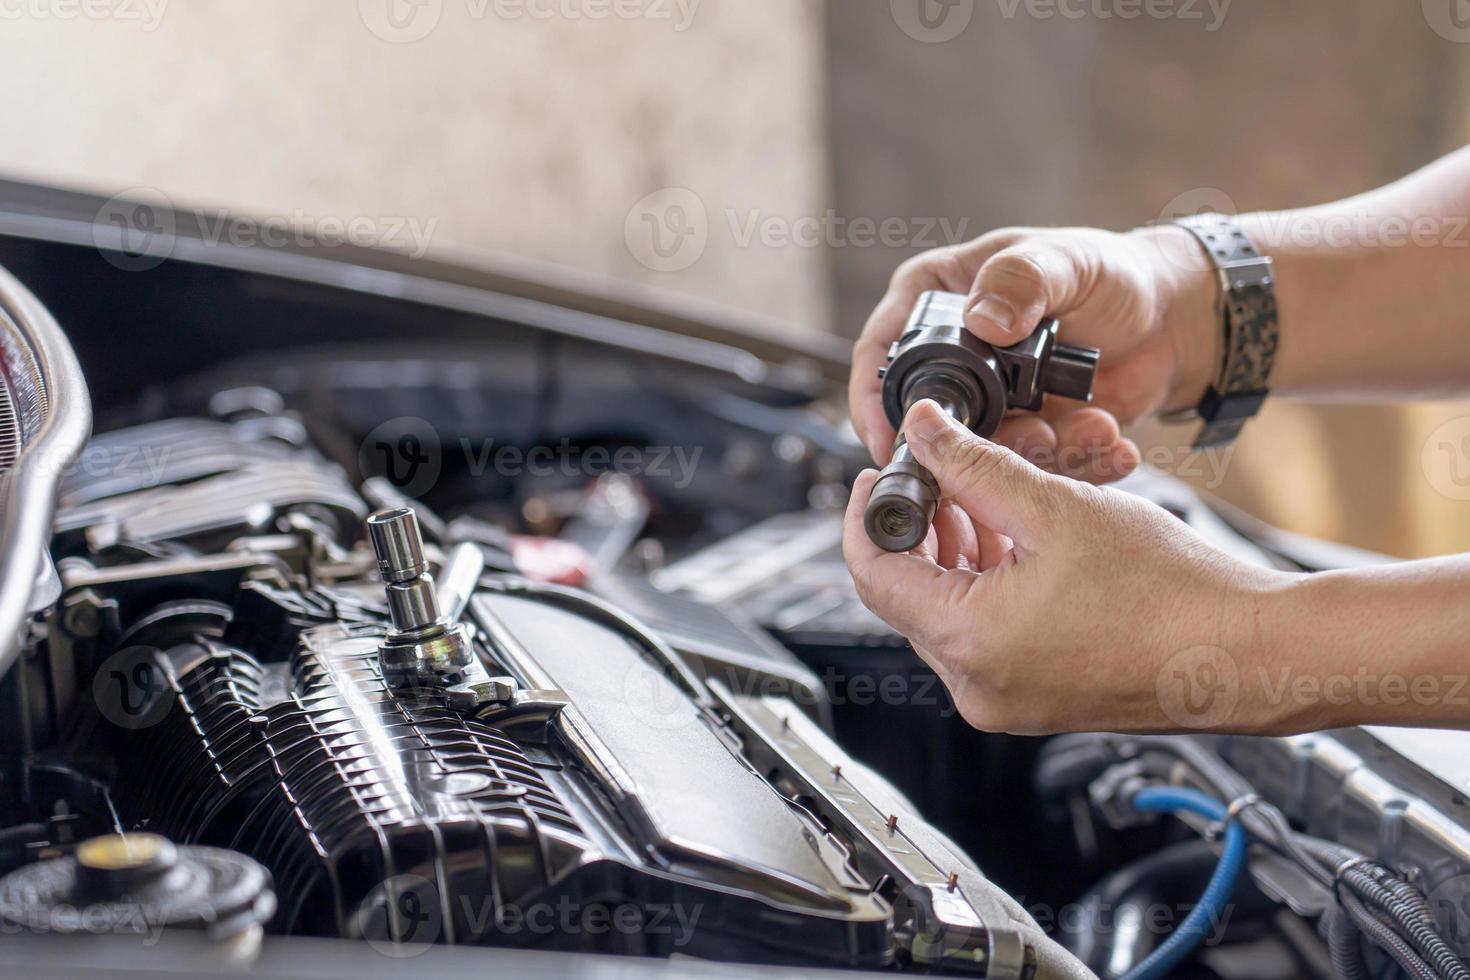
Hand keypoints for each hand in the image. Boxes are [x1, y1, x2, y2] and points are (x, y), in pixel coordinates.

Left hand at [843, 399, 1289, 735]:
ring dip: (954, 553)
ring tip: (985, 500)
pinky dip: (986, 586)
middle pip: (907, 594)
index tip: (878, 475)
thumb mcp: (1055, 507)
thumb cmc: (1173, 593)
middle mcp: (976, 686)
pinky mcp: (1034, 698)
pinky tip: (1016, 542)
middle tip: (938, 475)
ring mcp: (1005, 699)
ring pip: (945, 613)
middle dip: (918, 528)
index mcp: (969, 642)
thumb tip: (925, 430)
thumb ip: (973, 464)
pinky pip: (982, 636)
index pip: (873, 574)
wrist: (1250, 652)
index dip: (866, 516)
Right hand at [849, 225, 1219, 482]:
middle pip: (928, 417)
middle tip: (1021, 439)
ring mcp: (994, 404)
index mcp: (941, 298)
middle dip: (968, 446)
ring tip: (1091, 426)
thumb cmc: (1114, 272)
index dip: (873, 397)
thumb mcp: (1066, 260)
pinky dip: (1074, 463)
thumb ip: (1022, 281)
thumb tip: (983, 320)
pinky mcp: (1032, 437)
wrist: (1175, 319)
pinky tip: (1109, 438)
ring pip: (982, 455)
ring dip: (1037, 453)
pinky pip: (1035, 469)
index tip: (886, 437)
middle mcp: (958, 358)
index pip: (883, 347)